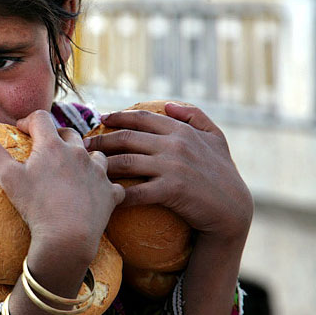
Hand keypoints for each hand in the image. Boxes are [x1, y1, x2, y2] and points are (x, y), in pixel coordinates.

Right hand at [0, 110, 124, 263]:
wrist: (68, 239)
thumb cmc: (36, 207)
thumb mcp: (8, 179)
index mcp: (53, 146)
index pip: (41, 118)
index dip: (29, 121)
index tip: (22, 130)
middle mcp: (79, 153)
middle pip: (69, 134)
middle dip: (57, 138)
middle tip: (45, 151)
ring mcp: (98, 172)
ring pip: (95, 155)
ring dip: (84, 158)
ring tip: (74, 169)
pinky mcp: (110, 193)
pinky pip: (112, 184)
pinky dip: (104, 186)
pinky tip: (97, 193)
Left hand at [84, 102, 252, 242]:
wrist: (233, 210)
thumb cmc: (223, 173)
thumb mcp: (216, 138)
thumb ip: (195, 116)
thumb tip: (168, 104)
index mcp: (180, 130)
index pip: (140, 118)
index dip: (116, 117)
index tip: (100, 120)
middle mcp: (174, 144)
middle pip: (126, 139)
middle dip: (100, 141)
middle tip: (83, 146)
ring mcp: (172, 167)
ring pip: (125, 162)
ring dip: (102, 165)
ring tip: (86, 169)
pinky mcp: (171, 190)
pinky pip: (135, 191)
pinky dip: (117, 194)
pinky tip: (103, 195)